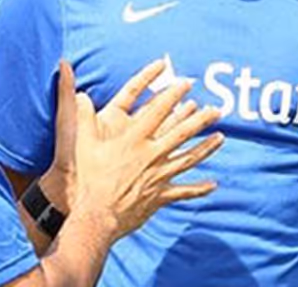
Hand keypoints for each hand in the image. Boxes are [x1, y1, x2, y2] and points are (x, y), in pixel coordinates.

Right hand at [53, 60, 222, 239]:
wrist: (93, 215)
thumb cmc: (84, 178)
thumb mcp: (78, 141)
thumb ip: (80, 113)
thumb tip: (77, 88)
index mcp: (133, 139)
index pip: (158, 110)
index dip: (173, 94)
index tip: (186, 83)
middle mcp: (150, 154)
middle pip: (181, 132)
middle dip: (200, 119)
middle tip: (216, 109)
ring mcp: (157, 176)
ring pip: (188, 158)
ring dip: (206, 148)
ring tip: (221, 137)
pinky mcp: (159, 196)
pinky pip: (183, 191)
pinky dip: (199, 188)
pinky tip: (213, 184)